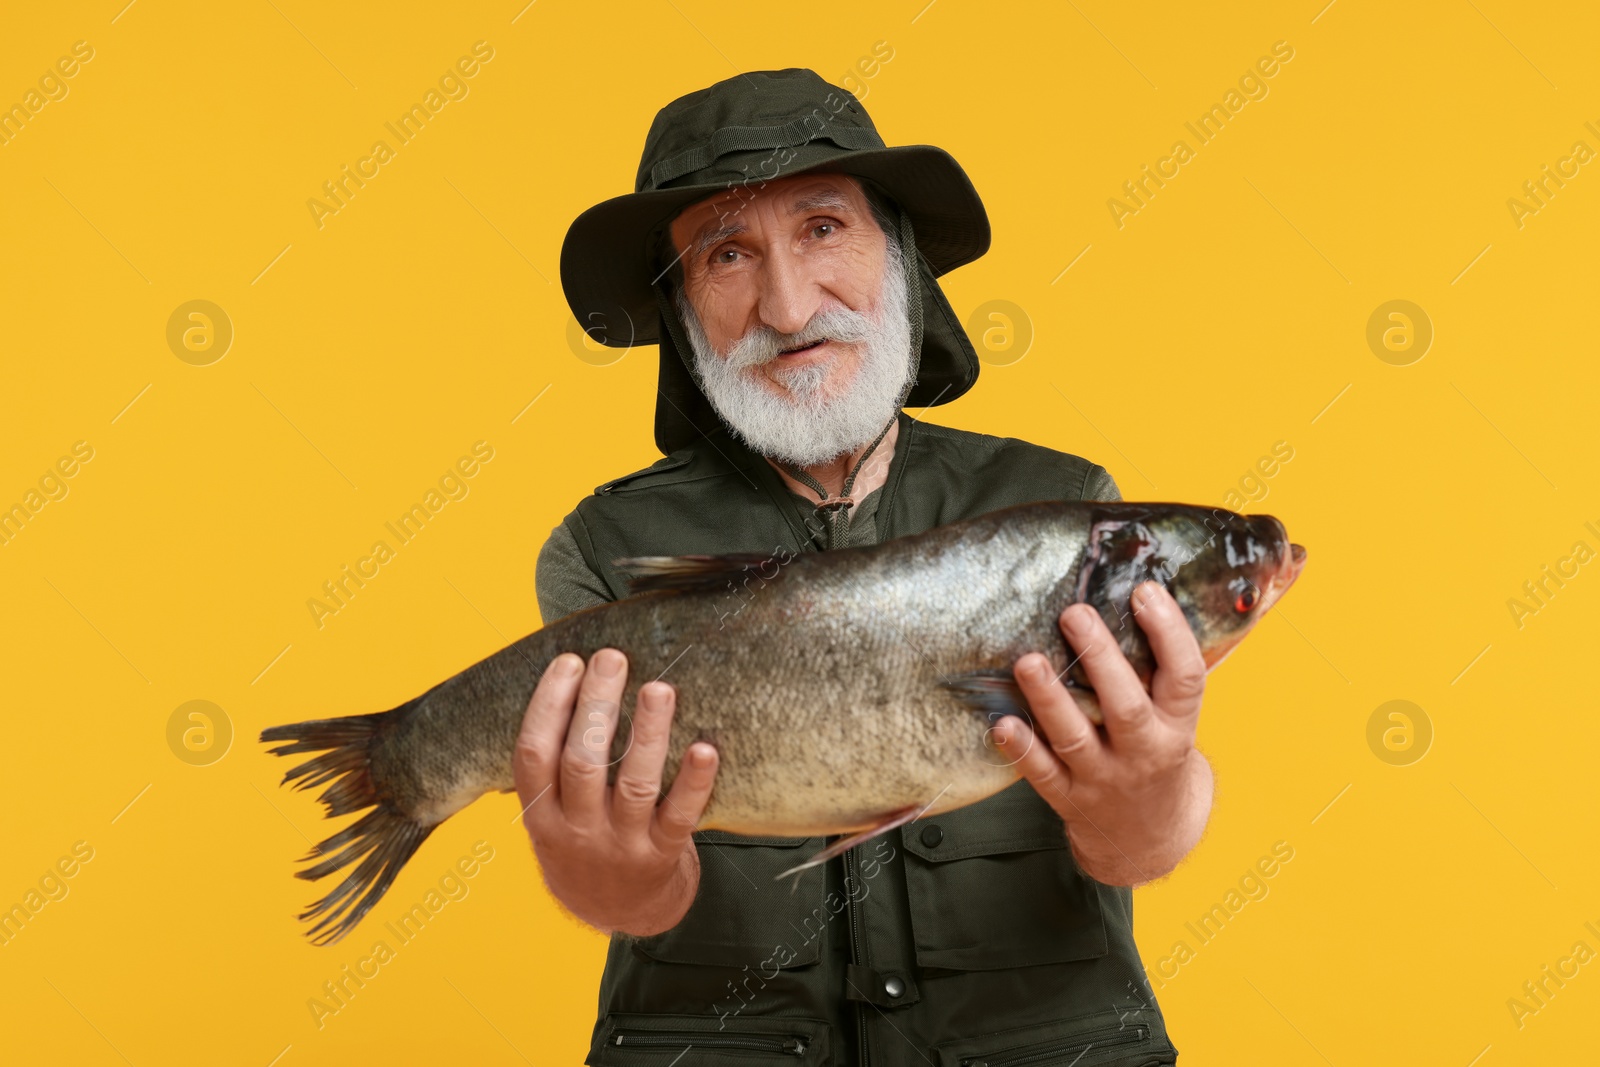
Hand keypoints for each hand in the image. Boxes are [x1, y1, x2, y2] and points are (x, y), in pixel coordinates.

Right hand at [513, 648, 719, 934]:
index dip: (548, 706)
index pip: (533, 755)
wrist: (618, 913)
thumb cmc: (585, 842)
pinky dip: (694, 783)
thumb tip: (574, 677)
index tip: (569, 661)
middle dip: (595, 706)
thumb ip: (556, 762)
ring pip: (634, 785)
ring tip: (659, 688)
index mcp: (541, 814)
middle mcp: (577, 831)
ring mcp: (621, 846)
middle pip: (581, 762)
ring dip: (648, 734)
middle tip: (611, 658)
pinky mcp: (662, 855)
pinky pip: (679, 817)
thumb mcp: (553, 813)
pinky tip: (705, 749)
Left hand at [992, 581, 1214, 885]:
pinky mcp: (1071, 799)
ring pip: (1075, 739)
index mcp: (1178, 726)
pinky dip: (1021, 749)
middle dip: (1100, 658)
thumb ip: (1158, 670)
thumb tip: (1139, 590)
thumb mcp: (1175, 718)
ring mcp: (1105, 779)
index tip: (1145, 591)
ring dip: (1050, 699)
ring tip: (1027, 661)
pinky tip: (1001, 722)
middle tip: (1074, 613)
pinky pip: (1042, 775)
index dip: (1169, 633)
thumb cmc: (1157, 755)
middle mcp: (1145, 753)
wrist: (1152, 838)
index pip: (1185, 677)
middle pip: (1125, 707)